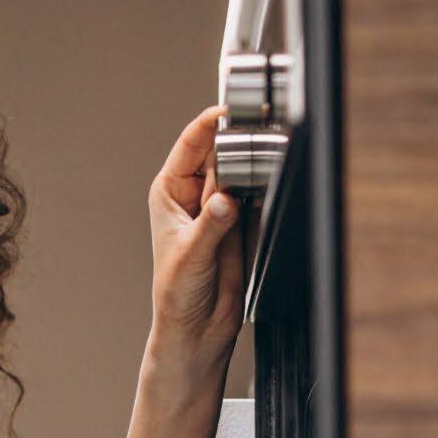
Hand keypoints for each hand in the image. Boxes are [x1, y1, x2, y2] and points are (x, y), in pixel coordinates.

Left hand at [147, 106, 244, 358]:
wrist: (197, 326)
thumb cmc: (178, 292)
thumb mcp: (191, 255)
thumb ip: (212, 225)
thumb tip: (226, 198)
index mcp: (168, 191)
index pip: (190, 145)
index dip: (209, 124)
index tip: (229, 111)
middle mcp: (192, 193)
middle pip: (219, 151)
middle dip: (236, 143)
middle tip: (255, 140)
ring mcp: (218, 205)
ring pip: (241, 170)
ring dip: (253, 166)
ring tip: (263, 166)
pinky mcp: (242, 220)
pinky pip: (257, 192)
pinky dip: (264, 187)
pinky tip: (269, 188)